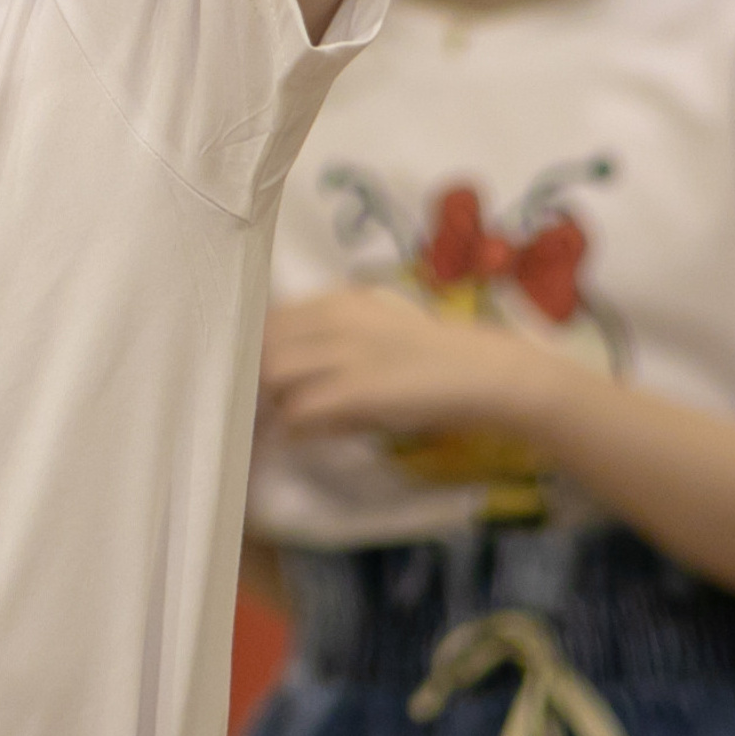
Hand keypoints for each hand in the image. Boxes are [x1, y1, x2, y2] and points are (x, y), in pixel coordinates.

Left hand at [260, 285, 541, 439]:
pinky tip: (303, 435)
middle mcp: (334, 320)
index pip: (269, 318)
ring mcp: (343, 354)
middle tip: (260, 404)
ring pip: (273, 375)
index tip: (255, 373)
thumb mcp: (379, 319)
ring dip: (273, 400)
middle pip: (264, 346)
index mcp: (338, 300)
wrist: (479, 371)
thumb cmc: (431, 350)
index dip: (256, 348)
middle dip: (256, 377)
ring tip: (283, 420)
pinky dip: (295, 425)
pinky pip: (300, 409)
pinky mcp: (354, 391)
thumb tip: (295, 360)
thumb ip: (334, 329)